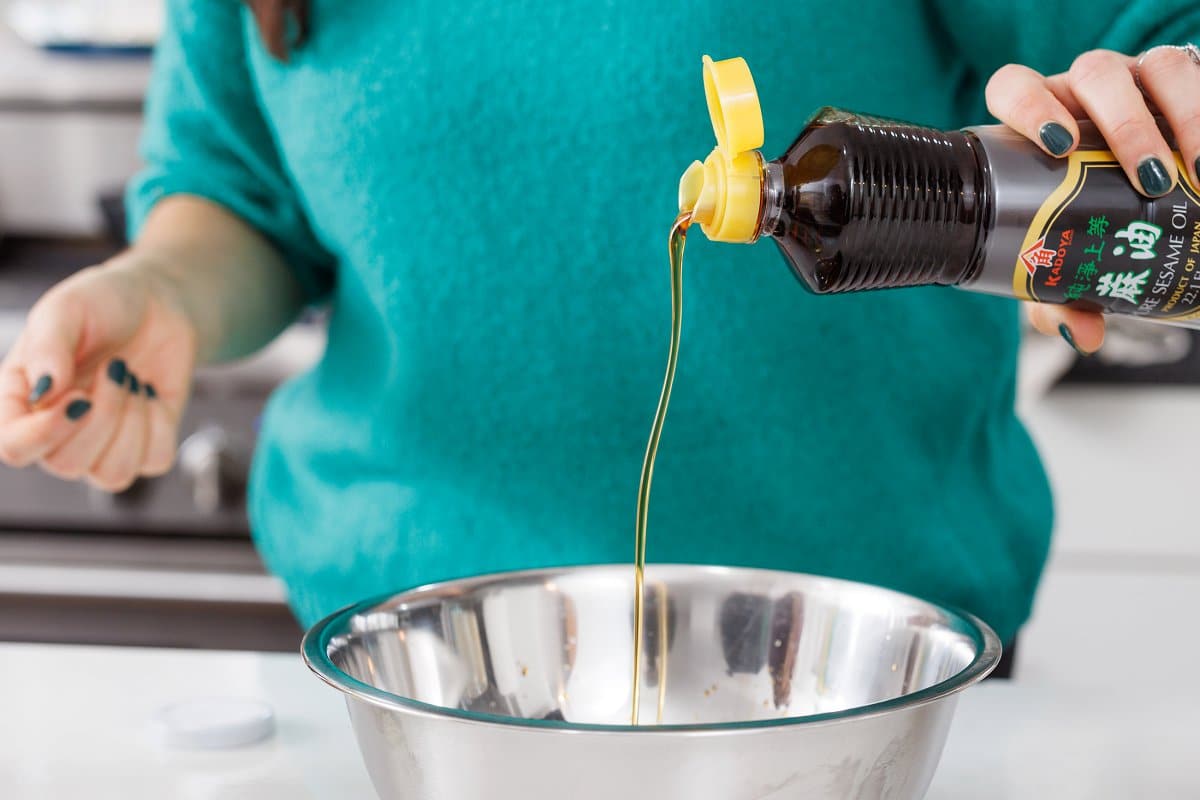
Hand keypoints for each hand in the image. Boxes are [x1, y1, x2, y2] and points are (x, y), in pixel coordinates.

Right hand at [0, 258, 197, 490]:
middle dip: (102, 416)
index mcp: (21, 401)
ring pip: (112, 474)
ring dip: (131, 422)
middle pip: (66, 464)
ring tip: (130, 378)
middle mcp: (57, 431)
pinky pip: (154, 461)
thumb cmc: (102, 304)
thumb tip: (45, 395)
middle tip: (115, 368)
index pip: (14, 448)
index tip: (79, 397)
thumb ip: (48, 348)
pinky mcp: (146, 445)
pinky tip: (149, 393)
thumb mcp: (66, 309)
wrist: (159, 303)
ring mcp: (102, 444)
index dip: (44, 434)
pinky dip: (159, 425)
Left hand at [985, 46, 1199, 354]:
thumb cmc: (1079, 224)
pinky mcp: (1179, 85)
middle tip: (1149, 177)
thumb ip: (1059, 295)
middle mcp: (1083, 94)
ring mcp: (1136, 82)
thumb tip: (1084, 332)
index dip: (1028, 105)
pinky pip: (1197, 74)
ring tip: (1198, 172)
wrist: (1128, 207)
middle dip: (1125, 124)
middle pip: (1096, 75)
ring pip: (1156, 68)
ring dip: (1184, 114)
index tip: (1056, 146)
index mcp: (1036, 122)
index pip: (1015, 88)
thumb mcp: (1062, 257)